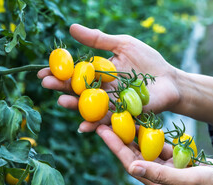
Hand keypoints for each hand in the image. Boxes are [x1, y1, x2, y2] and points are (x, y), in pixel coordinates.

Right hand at [37, 24, 180, 131]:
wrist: (170, 79)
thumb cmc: (148, 61)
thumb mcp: (123, 45)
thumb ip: (99, 40)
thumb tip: (71, 28)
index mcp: (99, 73)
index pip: (74, 73)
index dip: (59, 72)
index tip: (42, 71)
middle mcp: (101, 90)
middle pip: (77, 90)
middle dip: (61, 87)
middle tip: (47, 83)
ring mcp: (110, 104)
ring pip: (89, 107)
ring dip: (74, 105)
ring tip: (62, 100)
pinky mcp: (122, 116)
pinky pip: (106, 121)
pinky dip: (95, 125)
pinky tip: (83, 127)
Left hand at [95, 124, 212, 184]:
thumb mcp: (187, 180)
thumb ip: (159, 173)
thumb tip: (132, 166)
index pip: (130, 163)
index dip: (115, 146)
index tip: (102, 130)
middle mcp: (161, 177)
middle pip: (135, 155)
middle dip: (120, 138)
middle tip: (107, 120)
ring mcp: (170, 169)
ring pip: (147, 149)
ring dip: (136, 135)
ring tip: (123, 119)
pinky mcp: (180, 162)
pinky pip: (162, 148)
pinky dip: (154, 137)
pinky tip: (147, 125)